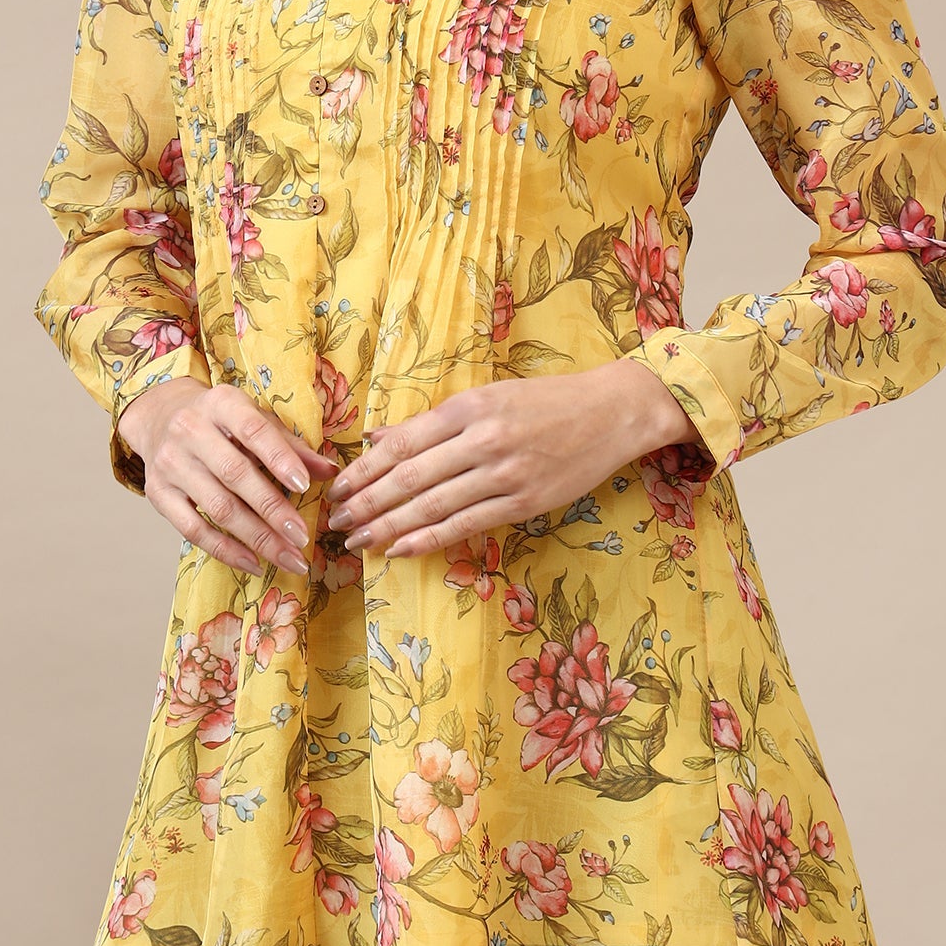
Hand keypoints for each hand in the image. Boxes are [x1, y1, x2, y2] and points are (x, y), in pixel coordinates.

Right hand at [117, 376, 339, 575]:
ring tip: (289, 557)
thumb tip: (329, 471)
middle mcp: (190, 429)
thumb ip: (290, 445)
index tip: (305, 486)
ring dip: (257, 537)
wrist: (160, 418)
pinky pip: (193, 529)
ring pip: (218, 507)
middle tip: (303, 536)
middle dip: (273, 509)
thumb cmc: (220, 422)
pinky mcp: (158, 494)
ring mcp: (170, 463)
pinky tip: (254, 563)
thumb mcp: (254, 419)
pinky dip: (226, 550)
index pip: (253, 431)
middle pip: (235, 474)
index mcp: (221, 403)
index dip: (280, 458)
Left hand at [323, 362, 706, 558]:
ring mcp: (504, 473)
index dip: (364, 470)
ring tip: (358, 540)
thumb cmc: (545, 401)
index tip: (337, 488)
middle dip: (367, 502)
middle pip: (409, 478)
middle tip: (335, 522)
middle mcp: (482, 439)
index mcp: (468, 407)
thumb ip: (433, 421)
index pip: (401, 443)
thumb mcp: (487, 396)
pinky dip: (429, 540)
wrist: (611, 411)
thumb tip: (378, 437)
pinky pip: (466, 524)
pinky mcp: (524, 501)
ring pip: (433, 505)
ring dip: (388, 526)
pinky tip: (400, 550)